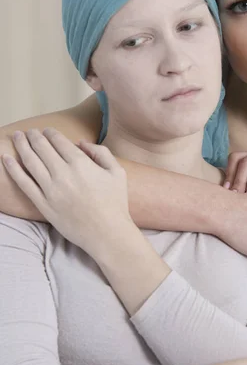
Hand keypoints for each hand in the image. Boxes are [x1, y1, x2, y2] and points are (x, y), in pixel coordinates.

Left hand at [2, 128, 134, 255]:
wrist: (107, 233)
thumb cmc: (115, 203)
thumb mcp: (117, 172)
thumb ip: (101, 152)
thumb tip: (80, 143)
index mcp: (81, 164)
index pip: (59, 141)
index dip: (50, 132)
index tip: (47, 130)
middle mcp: (63, 174)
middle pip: (41, 148)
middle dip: (33, 136)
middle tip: (29, 131)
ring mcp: (51, 190)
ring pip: (30, 162)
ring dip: (21, 146)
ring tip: (16, 137)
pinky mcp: (43, 205)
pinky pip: (24, 184)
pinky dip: (13, 169)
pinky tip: (6, 159)